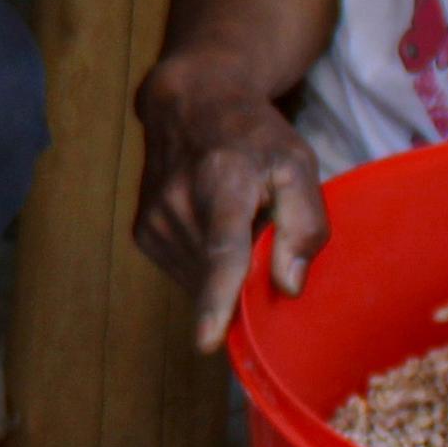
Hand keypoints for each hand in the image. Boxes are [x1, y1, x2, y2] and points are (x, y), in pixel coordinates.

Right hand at [132, 59, 329, 350]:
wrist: (190, 104)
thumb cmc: (254, 136)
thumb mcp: (298, 165)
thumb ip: (304, 224)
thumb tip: (288, 286)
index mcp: (224, 186)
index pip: (222, 252)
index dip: (216, 300)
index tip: (206, 342)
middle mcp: (179, 205)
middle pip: (222, 275)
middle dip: (248, 272)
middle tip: (260, 226)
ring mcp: (154, 221)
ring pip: (201, 280)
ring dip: (225, 268)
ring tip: (232, 219)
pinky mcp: (143, 234)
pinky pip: (184, 273)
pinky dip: (204, 264)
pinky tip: (211, 227)